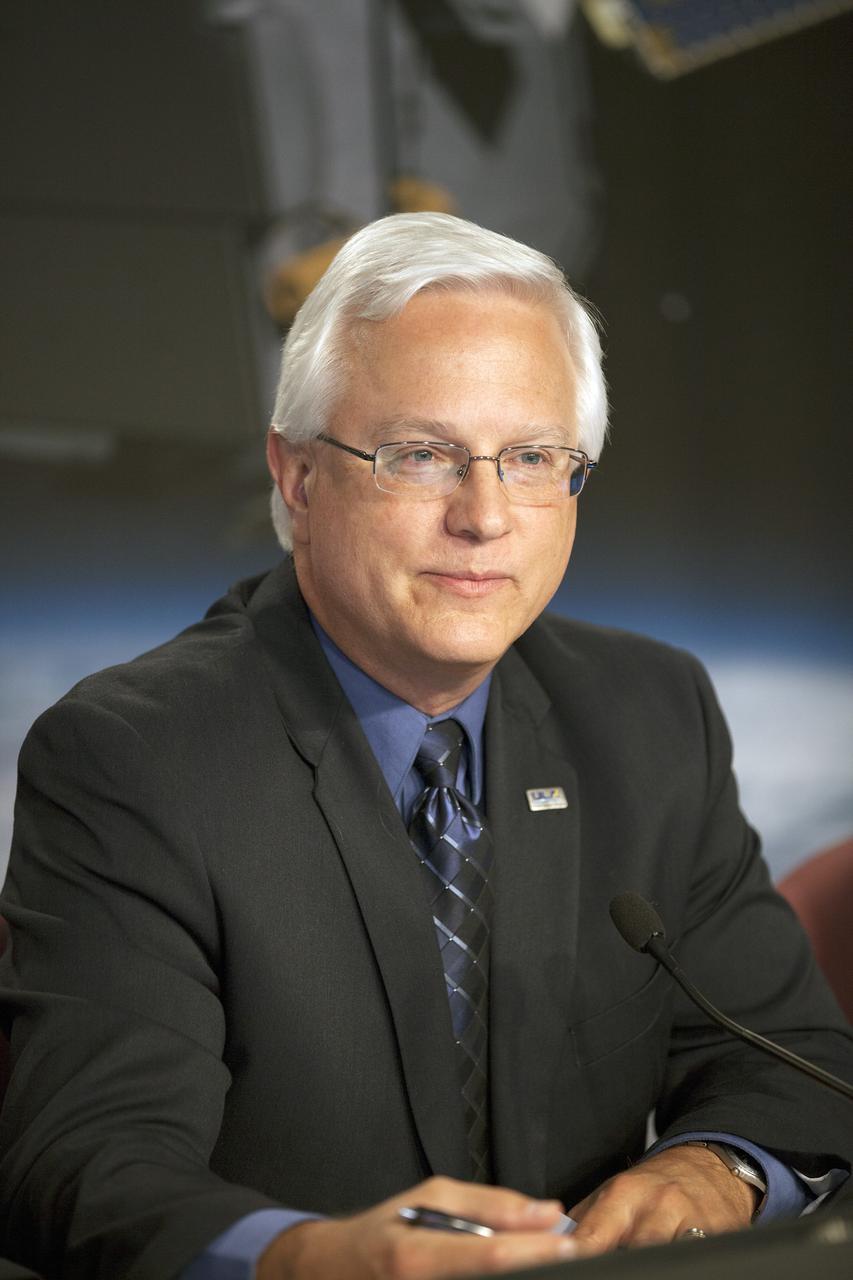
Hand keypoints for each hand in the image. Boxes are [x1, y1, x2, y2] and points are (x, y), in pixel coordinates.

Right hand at [256, 1175, 577, 1278]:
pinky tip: (509, 1273)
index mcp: (416, 1257)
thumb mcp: (429, 1198)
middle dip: (535, 1270)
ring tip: (539, 1262)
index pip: (488, 1256)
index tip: (570, 1244)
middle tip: (568, 1258)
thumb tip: (548, 1211)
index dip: (534, 1252)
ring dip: (522, 1279)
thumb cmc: (381, 1232)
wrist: (329, 1273)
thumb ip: (490, 1204)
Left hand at [570, 1144, 756, 1252]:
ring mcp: (689, 1222)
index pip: (592, 1237)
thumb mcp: (615, 1192)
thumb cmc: (655, 1186)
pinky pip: (691, 1257)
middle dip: (618, 1264)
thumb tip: (554, 1244)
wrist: (708, 1167)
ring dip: (647, 1263)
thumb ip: (586, 1221)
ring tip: (638, 1264)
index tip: (567, 1265)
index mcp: (622, 1195)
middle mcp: (655, 1206)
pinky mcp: (717, 1236)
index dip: (578, 1256)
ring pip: (661, 1258)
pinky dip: (676, 1263)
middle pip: (631, 1253)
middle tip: (609, 1265)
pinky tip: (667, 1262)